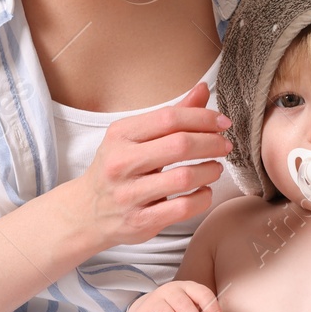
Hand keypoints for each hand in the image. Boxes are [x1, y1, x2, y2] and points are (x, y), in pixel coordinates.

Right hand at [66, 82, 231, 249]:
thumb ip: (169, 117)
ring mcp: (129, 195)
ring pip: (184, 178)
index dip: (202, 118)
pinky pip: (183, 208)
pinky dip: (202, 198)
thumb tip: (202, 89)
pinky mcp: (140, 221)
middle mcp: (121, 163)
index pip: (169, 118)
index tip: (222, 123)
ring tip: (215, 168)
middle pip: (180, 145)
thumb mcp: (133, 138)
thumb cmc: (116, 170)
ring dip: (210, 171)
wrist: (86, 213)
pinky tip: (204, 191)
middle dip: (211, 143)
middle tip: (224, 146)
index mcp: (120, 136)